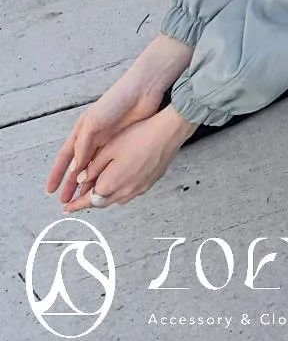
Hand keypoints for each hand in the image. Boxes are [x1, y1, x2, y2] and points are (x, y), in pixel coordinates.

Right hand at [45, 35, 193, 203]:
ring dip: (88, 182)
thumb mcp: (93, 124)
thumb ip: (83, 146)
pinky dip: (104, 176)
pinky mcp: (123, 143)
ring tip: (84, 199)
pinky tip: (104, 186)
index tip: (51, 189)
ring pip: (94, 167)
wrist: (143, 91)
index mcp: (83, 130)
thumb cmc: (115, 102)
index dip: (57, 173)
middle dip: (71, 183)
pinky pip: (110, 164)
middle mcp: (93, 137)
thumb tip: (76, 169)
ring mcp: (108, 141)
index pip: (65, 156)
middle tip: (66, 200)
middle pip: (79, 165)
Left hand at [59, 109, 194, 213]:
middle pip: (101, 202)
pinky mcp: (149, 184)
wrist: (168, 133)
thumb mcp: (109, 148)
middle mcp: (124, 191)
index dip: (76, 204)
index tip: (67, 208)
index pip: (88, 200)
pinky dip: (119, 191)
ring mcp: (138, 189)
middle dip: (89, 202)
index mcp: (111, 183)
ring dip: (104, 197)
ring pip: (115, 199)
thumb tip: (82, 179)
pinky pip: (129, 192)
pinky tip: (119, 180)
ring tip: (98, 189)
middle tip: (79, 201)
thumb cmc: (140, 136)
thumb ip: (93, 167)